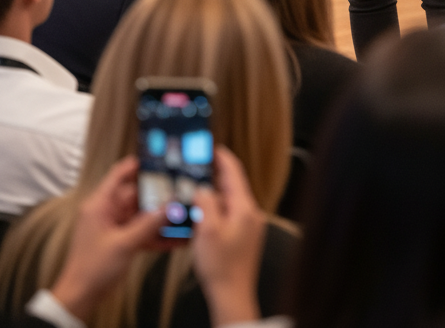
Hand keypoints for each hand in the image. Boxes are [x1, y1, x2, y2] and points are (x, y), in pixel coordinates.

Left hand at [49, 157, 166, 322]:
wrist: (80, 298)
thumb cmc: (92, 268)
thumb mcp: (124, 244)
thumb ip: (148, 224)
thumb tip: (169, 207)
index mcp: (100, 205)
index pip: (119, 175)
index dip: (137, 165)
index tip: (157, 160)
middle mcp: (107, 213)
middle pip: (135, 196)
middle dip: (157, 196)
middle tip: (179, 192)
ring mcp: (114, 228)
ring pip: (141, 216)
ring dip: (159, 219)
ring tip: (181, 216)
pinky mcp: (121, 242)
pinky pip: (142, 233)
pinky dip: (156, 236)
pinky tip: (175, 239)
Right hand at [192, 146, 265, 327]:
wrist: (232, 296)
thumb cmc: (221, 267)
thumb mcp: (207, 229)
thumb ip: (205, 202)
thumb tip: (203, 188)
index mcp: (245, 207)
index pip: (234, 172)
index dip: (221, 157)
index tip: (210, 148)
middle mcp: (251, 213)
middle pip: (232, 186)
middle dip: (214, 177)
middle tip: (196, 170)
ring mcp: (249, 226)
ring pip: (229, 201)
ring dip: (213, 196)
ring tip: (194, 194)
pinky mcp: (244, 237)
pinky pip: (229, 215)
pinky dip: (216, 211)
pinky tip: (201, 218)